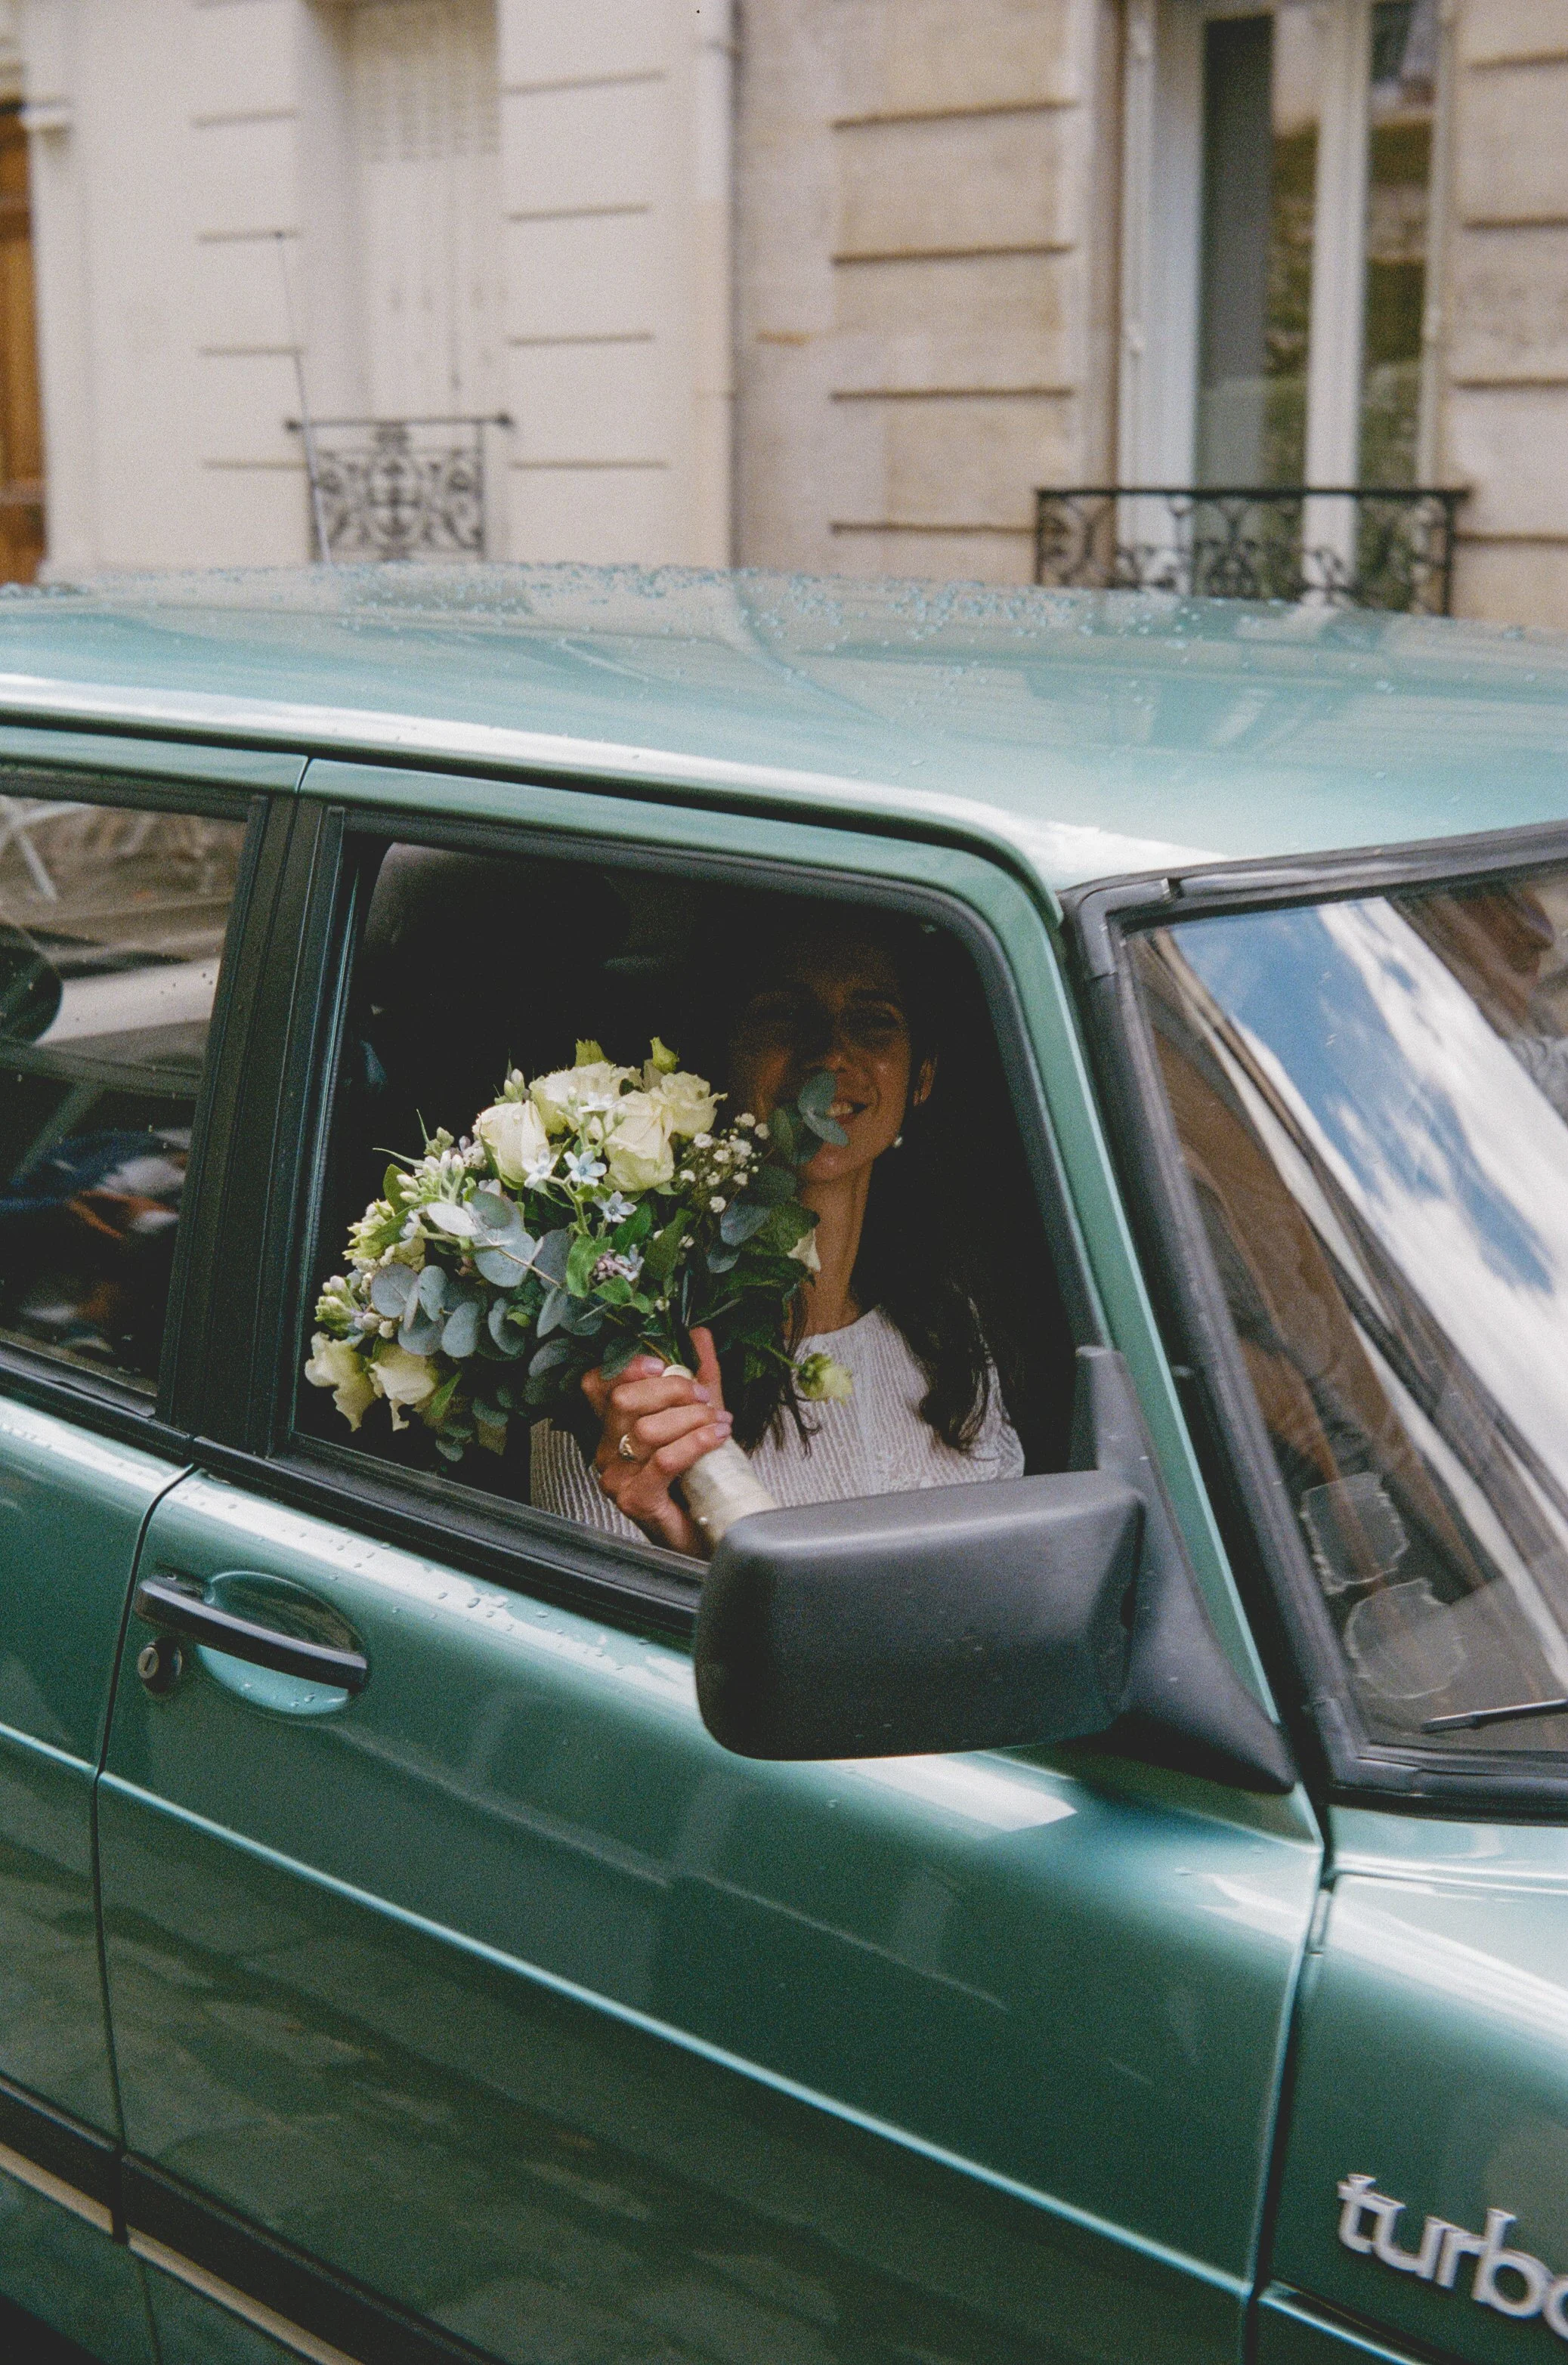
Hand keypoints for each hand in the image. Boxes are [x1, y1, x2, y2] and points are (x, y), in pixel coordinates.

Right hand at [581, 1326, 729, 1553]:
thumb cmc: (696, 1481)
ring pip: (646, 1430)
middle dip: (671, 1390)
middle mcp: (607, 1452)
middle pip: (624, 1401)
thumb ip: (699, 1375)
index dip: (625, 1368)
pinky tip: (716, 1436)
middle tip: (704, 1397)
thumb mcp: (698, 1417)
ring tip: (718, 1420)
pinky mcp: (636, 1500)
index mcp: (614, 1429)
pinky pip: (664, 1460)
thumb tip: (699, 1334)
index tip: (660, 1363)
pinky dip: (695, 1442)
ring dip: (690, 1418)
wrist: (707, 1533)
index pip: (598, 1386)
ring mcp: (617, 1478)